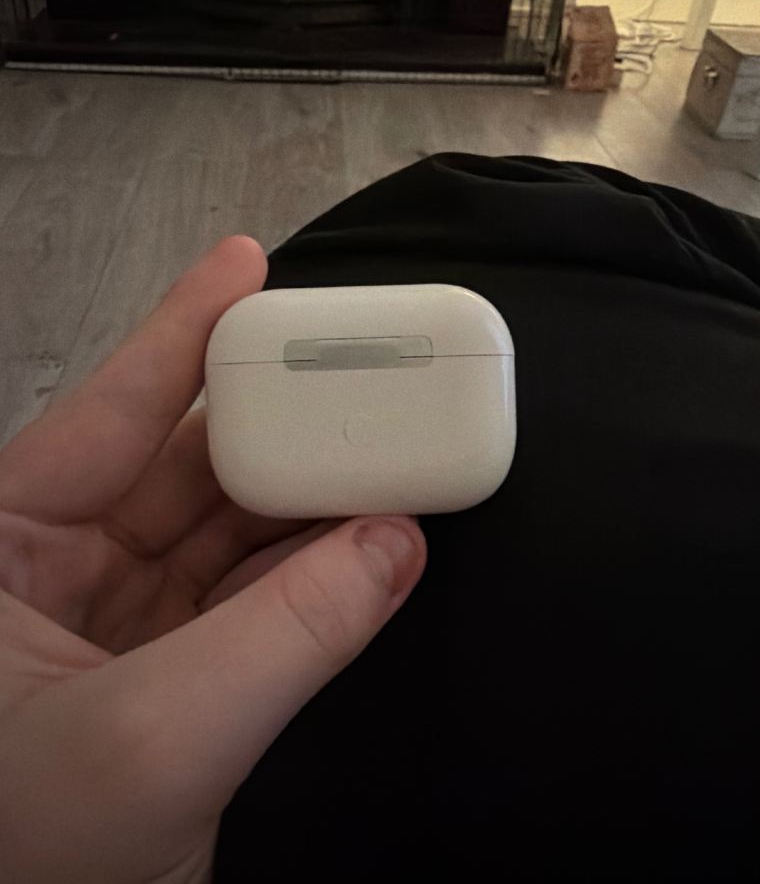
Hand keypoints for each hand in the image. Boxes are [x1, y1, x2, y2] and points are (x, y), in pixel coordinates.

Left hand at [0, 237, 426, 883]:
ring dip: (307, 500)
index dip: (183, 330)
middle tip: (353, 372)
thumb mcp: (153, 738)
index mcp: (1, 544)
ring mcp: (115, 621)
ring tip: (384, 454)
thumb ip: (285, 634)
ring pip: (226, 531)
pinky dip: (309, 574)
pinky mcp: (168, 672)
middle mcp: (54, 567)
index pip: (109, 411)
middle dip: (273, 421)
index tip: (247, 262)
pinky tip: (366, 545)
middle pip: (182, 463)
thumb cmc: (20, 858)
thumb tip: (394, 544)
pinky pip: (249, 598)